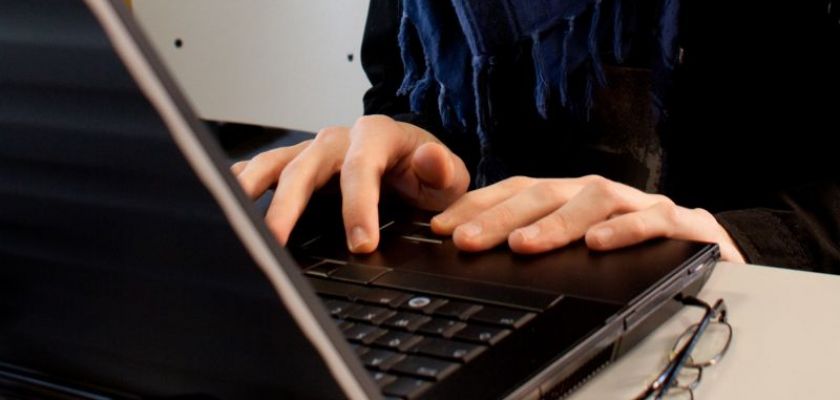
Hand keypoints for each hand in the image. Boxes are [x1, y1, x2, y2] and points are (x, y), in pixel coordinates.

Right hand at [231, 115, 469, 251]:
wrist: (415, 168)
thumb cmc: (428, 176)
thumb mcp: (450, 176)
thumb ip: (444, 170)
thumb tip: (430, 161)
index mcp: (376, 136)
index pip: (360, 167)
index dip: (358, 205)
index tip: (361, 244)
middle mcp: (338, 139)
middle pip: (305, 167)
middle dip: (288, 205)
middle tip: (276, 242)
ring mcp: (312, 151)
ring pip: (274, 164)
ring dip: (250, 189)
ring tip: (232, 217)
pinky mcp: (296, 165)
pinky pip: (264, 168)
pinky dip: (243, 182)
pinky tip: (224, 199)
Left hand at [431, 175, 744, 261]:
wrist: (703, 246)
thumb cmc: (627, 242)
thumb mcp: (575, 242)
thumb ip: (534, 240)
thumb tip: (471, 251)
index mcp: (570, 196)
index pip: (516, 190)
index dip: (476, 205)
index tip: (439, 226)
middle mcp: (598, 194)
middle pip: (546, 192)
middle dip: (502, 216)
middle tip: (466, 240)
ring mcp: (638, 204)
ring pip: (595, 199)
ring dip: (556, 222)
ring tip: (524, 244)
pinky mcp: (680, 223)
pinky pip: (653, 220)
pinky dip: (625, 230)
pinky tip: (598, 244)